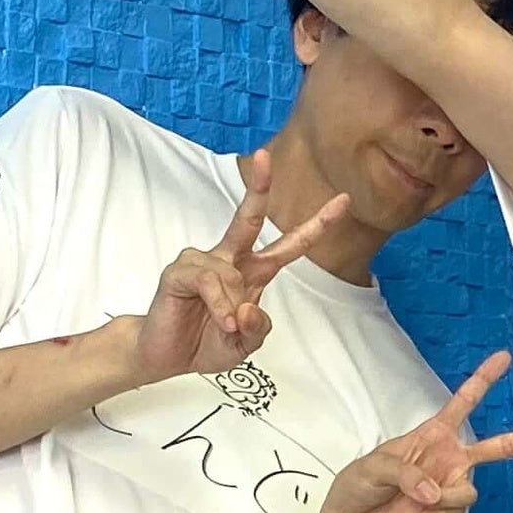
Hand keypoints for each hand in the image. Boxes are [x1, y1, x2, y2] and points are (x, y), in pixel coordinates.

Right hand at [126, 153, 348, 384]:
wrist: (168, 356)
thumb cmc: (207, 343)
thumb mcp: (246, 344)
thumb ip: (258, 328)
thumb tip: (248, 306)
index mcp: (254, 272)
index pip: (289, 245)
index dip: (316, 225)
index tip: (343, 201)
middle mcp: (229, 259)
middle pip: (248, 218)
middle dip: (257, 187)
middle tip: (264, 156)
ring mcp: (203, 261)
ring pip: (229, 273)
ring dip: (231, 308)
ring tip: (225, 326)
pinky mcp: (180, 271)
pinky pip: (209, 280)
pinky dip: (219, 305)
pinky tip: (221, 321)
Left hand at [320, 351, 512, 512]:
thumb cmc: (360, 485)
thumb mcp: (374, 466)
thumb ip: (406, 472)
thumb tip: (436, 491)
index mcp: (433, 434)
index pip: (463, 402)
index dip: (484, 380)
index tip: (505, 357)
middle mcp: (451, 457)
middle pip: (499, 446)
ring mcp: (453, 486)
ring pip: (470, 488)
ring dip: (443, 495)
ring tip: (414, 499)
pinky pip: (455, 509)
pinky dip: (436, 512)